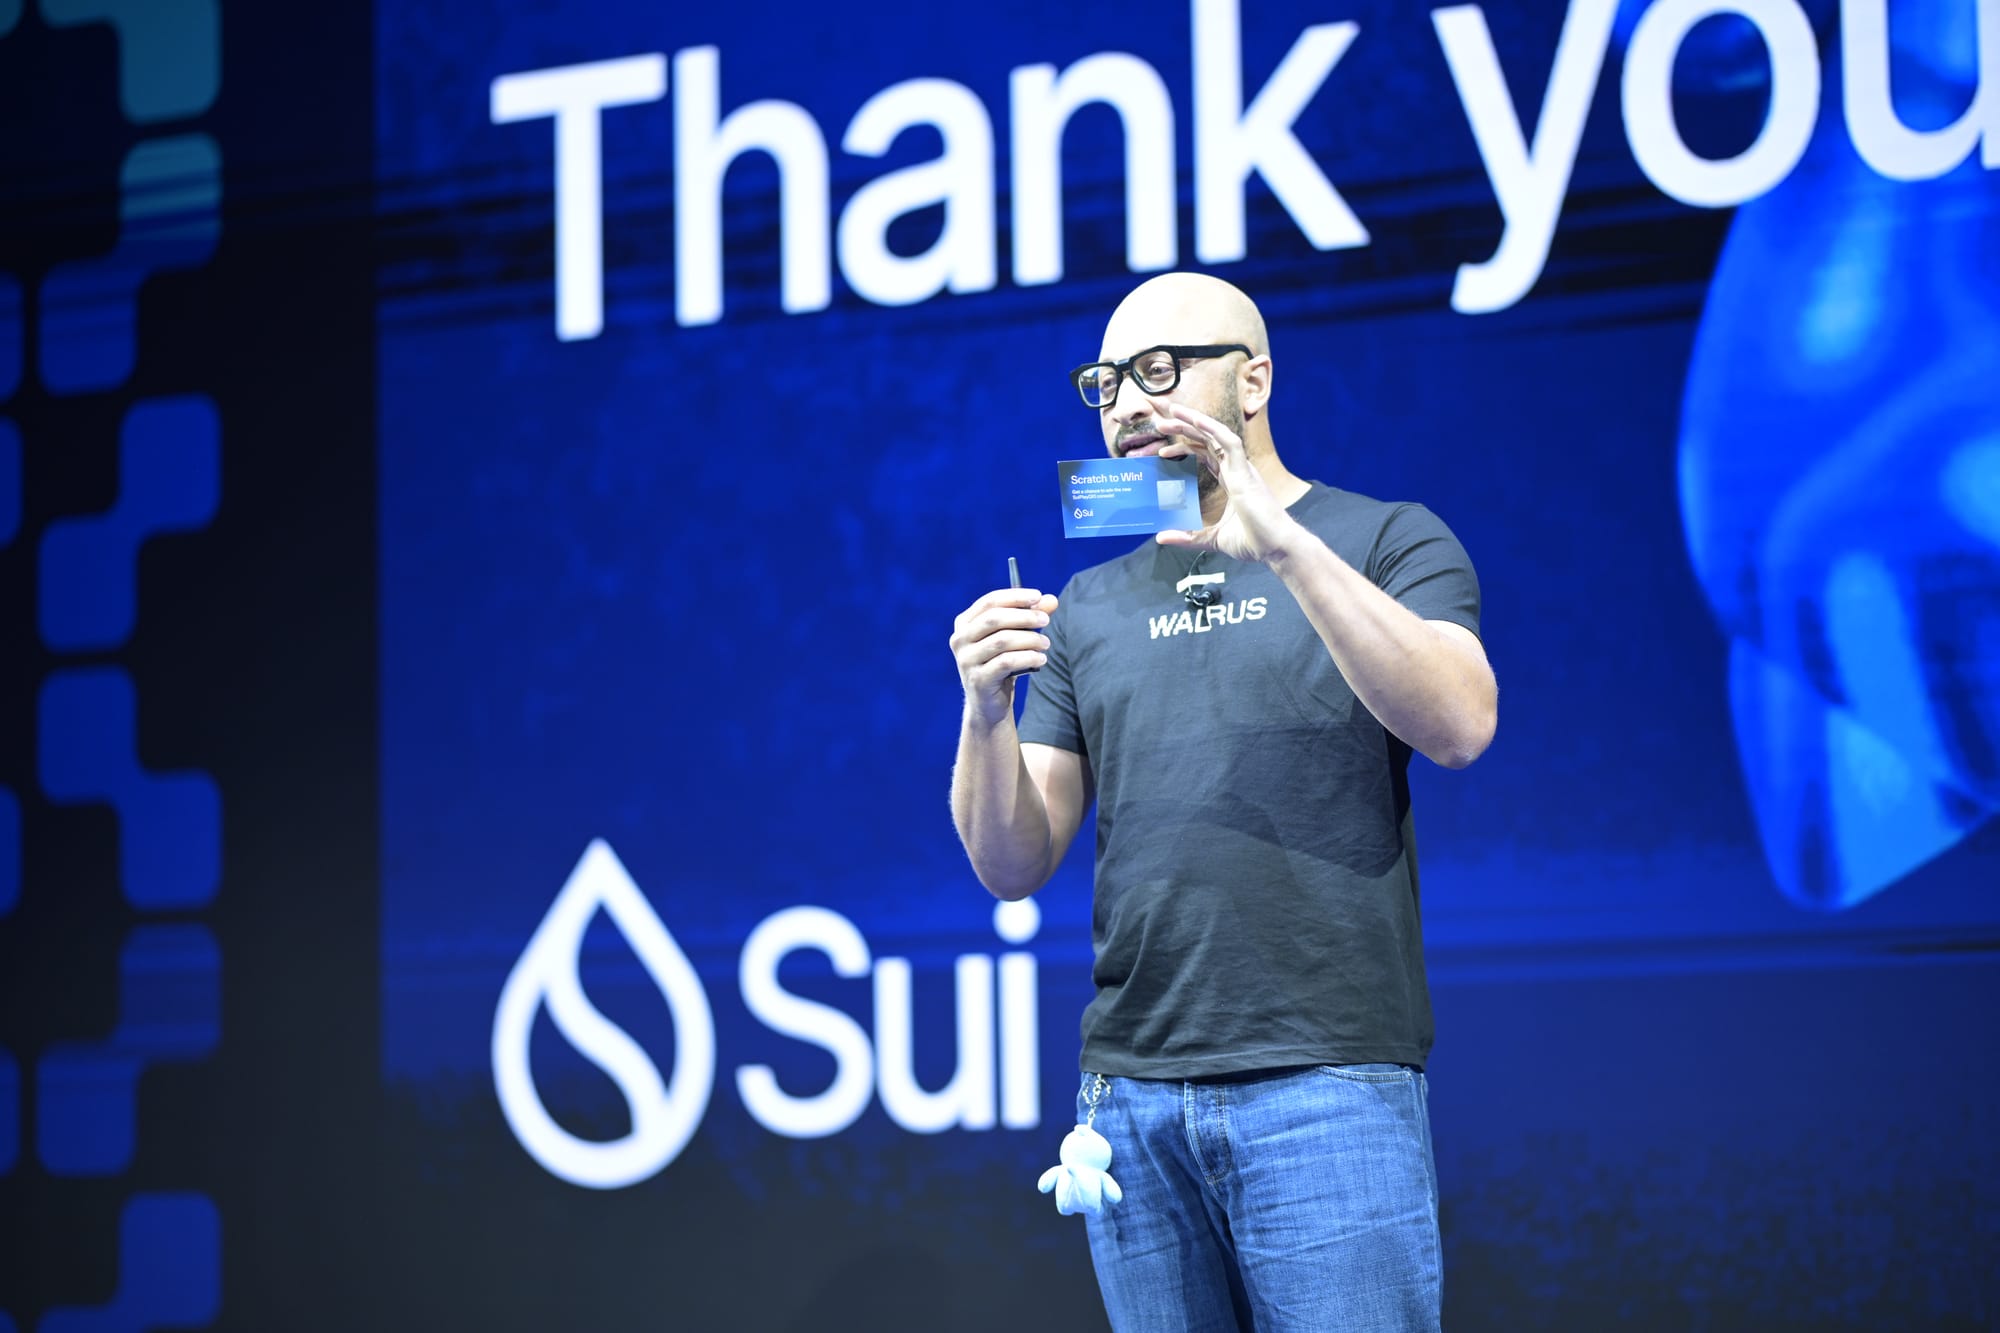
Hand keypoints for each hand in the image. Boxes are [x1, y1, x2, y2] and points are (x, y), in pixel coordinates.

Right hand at [951, 588, 1058, 722]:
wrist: (989, 703)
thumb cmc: (1002, 664)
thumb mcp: (1015, 638)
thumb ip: (1030, 617)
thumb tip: (1052, 600)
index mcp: (964, 623)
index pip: (989, 602)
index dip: (1015, 597)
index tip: (1038, 596)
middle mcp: (960, 639)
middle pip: (994, 619)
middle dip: (1024, 617)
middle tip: (1046, 621)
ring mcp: (966, 660)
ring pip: (1002, 641)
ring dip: (1029, 639)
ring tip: (1046, 644)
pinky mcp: (977, 680)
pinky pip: (1006, 663)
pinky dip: (1027, 658)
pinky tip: (1041, 659)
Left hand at [1152, 400, 1298, 562]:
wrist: (1276, 548)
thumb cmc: (1254, 542)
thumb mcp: (1211, 539)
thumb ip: (1187, 536)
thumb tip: (1160, 537)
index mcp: (1231, 480)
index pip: (1205, 454)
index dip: (1184, 447)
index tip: (1161, 451)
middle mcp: (1236, 469)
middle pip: (1207, 439)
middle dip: (1183, 427)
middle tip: (1159, 422)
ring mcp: (1242, 468)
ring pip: (1216, 434)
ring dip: (1193, 420)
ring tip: (1171, 412)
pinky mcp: (1246, 472)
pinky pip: (1229, 442)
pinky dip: (1212, 428)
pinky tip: (1195, 419)